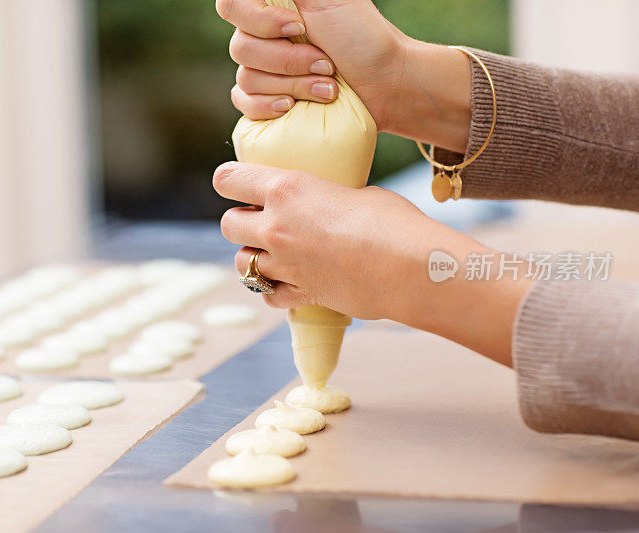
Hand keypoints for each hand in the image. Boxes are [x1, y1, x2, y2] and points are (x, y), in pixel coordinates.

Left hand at [215, 162, 531, 365]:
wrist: (411, 268)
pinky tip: (291, 282)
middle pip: (228, 225)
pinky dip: (275, 289)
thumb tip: (325, 205)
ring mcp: (285, 264)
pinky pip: (268, 294)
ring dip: (253, 258)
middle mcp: (276, 226)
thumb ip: (326, 198)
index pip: (228, 180)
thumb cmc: (393, 221)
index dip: (228, 181)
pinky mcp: (300, 294)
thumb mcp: (355, 192)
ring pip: (242, 264)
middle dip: (240, 222)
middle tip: (260, 221)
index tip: (235, 185)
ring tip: (273, 254)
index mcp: (287, 189)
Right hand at [217, 0, 472, 152]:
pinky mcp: (267, 100)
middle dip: (289, 60)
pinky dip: (266, 107)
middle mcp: (263, 35)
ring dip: (293, 85)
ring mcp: (263, 70)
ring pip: (247, 78)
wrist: (385, 84)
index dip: (257, 20)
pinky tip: (291, 107)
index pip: (231, 5)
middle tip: (326, 63)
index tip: (297, 28)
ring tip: (328, 88)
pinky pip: (243, 103)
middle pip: (240, 48)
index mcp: (273, 7)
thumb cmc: (363, 36)